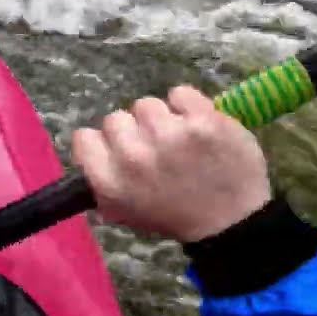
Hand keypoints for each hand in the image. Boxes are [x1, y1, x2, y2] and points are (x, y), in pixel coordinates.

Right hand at [71, 85, 270, 243]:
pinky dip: (187, 105)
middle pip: (115, 118)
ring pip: (146, 104)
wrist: (232, 221)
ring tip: (178, 139)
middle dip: (133, 131)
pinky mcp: (202, 121)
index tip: (120, 150)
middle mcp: (133, 157)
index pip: (84, 138)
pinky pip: (180, 93)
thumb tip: (92, 152)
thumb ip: (101, 183)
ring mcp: (169, 135)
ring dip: (160, 118)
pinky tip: (195, 125)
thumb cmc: (175, 217)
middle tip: (154, 148)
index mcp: (111, 182)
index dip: (102, 142)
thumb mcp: (125, 212)